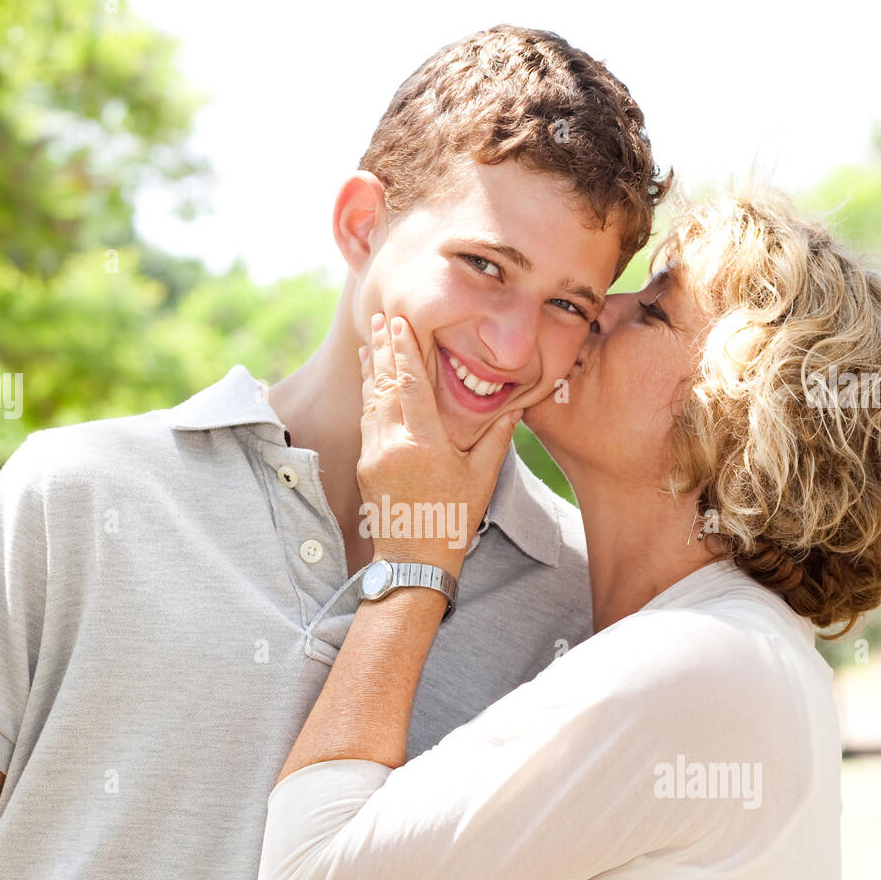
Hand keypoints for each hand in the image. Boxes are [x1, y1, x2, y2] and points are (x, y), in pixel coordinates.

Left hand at [357, 312, 519, 575]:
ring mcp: (373, 455)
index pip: (409, 383)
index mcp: (423, 443)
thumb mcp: (482, 478)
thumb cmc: (453, 522)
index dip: (403, 349)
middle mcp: (392, 444)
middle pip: (384, 385)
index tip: (399, 321)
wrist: (414, 562)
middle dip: (383, 349)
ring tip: (372, 341)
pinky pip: (367, 422)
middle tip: (381, 317)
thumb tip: (515, 407)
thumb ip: (496, 439)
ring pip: (371, 401)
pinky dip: (369, 396)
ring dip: (372, 369)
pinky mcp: (365, 466)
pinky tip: (371, 383)